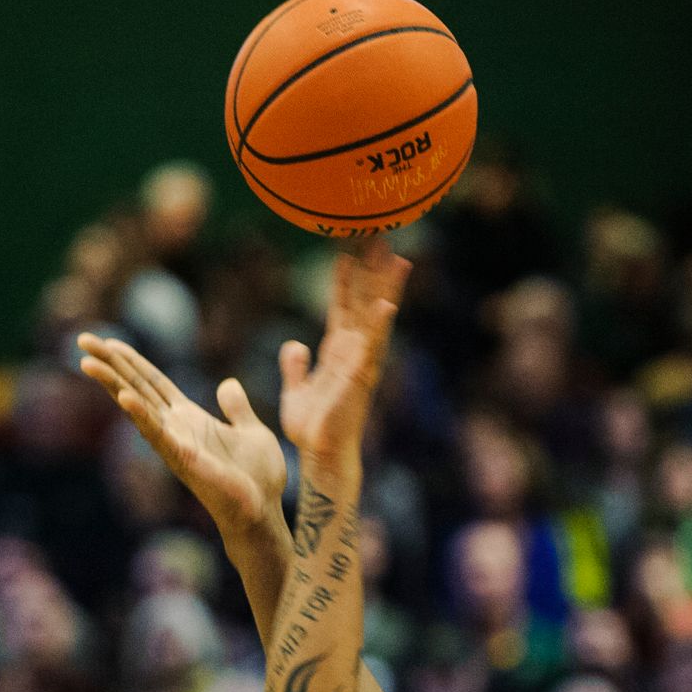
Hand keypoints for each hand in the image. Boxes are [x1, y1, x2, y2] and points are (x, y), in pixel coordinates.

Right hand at [77, 335, 287, 530]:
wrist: (264, 512)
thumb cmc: (258, 479)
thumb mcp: (252, 430)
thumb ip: (237, 408)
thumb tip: (228, 384)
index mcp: (189, 418)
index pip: (153, 383)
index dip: (131, 361)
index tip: (108, 342)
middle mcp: (175, 428)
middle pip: (136, 387)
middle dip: (110, 364)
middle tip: (83, 339)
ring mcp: (175, 444)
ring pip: (137, 407)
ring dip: (112, 384)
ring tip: (88, 363)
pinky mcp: (183, 459)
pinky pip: (158, 434)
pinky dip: (141, 415)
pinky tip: (124, 397)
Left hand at [277, 240, 407, 466]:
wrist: (320, 454)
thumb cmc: (312, 428)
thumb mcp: (296, 390)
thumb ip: (295, 366)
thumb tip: (295, 345)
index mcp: (337, 351)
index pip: (342, 305)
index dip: (345, 278)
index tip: (348, 249)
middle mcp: (354, 351)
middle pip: (364, 302)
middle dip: (372, 271)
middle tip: (380, 236)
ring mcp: (360, 362)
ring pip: (374, 318)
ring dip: (385, 289)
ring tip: (397, 259)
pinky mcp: (360, 378)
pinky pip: (371, 348)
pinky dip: (379, 327)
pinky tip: (387, 305)